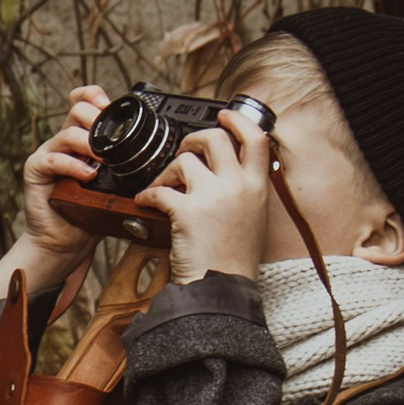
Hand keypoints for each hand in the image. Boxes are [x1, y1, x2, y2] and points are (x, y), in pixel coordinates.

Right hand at [21, 85, 109, 270]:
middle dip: (98, 119)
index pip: (83, 100)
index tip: (109, 105)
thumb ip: (126, 165)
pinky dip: (73, 165)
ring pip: (68, 133)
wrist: (66, 240)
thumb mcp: (115, 184)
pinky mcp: (35, 170)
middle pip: (78, 109)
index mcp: (81, 137)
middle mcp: (64, 141)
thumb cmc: (90, 212)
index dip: (94, 95)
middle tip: (112, 141)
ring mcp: (48, 153)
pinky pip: (53, 159)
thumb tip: (159, 155)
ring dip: (90, 144)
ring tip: (104, 161)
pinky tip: (88, 175)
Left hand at [146, 107, 273, 283]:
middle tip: (184, 152)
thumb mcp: (254, 218)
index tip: (224, 115)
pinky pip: (159, 190)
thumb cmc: (234, 260)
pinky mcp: (187, 211)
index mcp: (258, 188)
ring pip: (184, 160)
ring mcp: (213, 197)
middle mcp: (238, 186)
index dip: (238, 120)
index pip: (256, 138)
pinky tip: (146, 202)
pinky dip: (147, 195)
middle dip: (193, 140)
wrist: (222, 289)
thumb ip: (245, 191)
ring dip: (168, 170)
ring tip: (165, 186)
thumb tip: (229, 172)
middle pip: (215, 138)